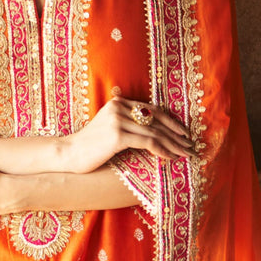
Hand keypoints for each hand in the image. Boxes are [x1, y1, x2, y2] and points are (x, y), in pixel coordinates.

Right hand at [60, 96, 194, 173]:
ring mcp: (118, 120)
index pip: (153, 110)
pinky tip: (171, 158)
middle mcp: (119, 107)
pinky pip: (147, 142)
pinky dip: (162, 150)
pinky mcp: (118, 135)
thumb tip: (153, 132)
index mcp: (119, 102)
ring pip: (155, 133)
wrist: (69, 153)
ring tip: (185, 154)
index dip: (171, 122)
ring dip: (174, 145)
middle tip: (191, 145)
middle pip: (156, 121)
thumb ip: (127, 123)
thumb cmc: (91, 145)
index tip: (184, 133)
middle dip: (176, 135)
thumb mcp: (110, 128)